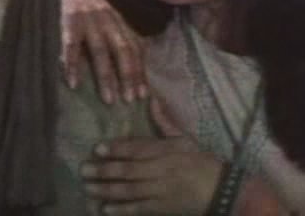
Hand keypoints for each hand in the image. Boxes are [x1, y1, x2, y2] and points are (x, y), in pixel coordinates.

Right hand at [60, 0, 147, 103]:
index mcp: (117, 20)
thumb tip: (134, 63)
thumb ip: (116, 34)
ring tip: (108, 98)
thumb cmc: (84, 4)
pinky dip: (72, 65)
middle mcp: (106, 20)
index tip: (143, 94)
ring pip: (100, 51)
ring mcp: (87, 20)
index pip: (134, 47)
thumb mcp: (105, 15)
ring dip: (106, 77)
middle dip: (128, 76)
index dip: (139, 71)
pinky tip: (73, 82)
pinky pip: (71, 47)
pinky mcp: (68, 21)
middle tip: (130, 99)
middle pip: (122, 50)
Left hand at [81, 97, 222, 214]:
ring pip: (130, 191)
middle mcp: (160, 171)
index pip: (137, 149)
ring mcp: (160, 192)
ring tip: (88, 188)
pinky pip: (139, 209)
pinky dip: (122, 210)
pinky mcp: (162, 208)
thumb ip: (164, 121)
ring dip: (107, 190)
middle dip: (105, 170)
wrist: (221, 190)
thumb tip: (150, 99)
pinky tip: (105, 208)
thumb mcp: (184, 137)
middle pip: (129, 171)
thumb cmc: (200, 160)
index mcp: (165, 151)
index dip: (116, 149)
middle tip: (83, 169)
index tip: (97, 148)